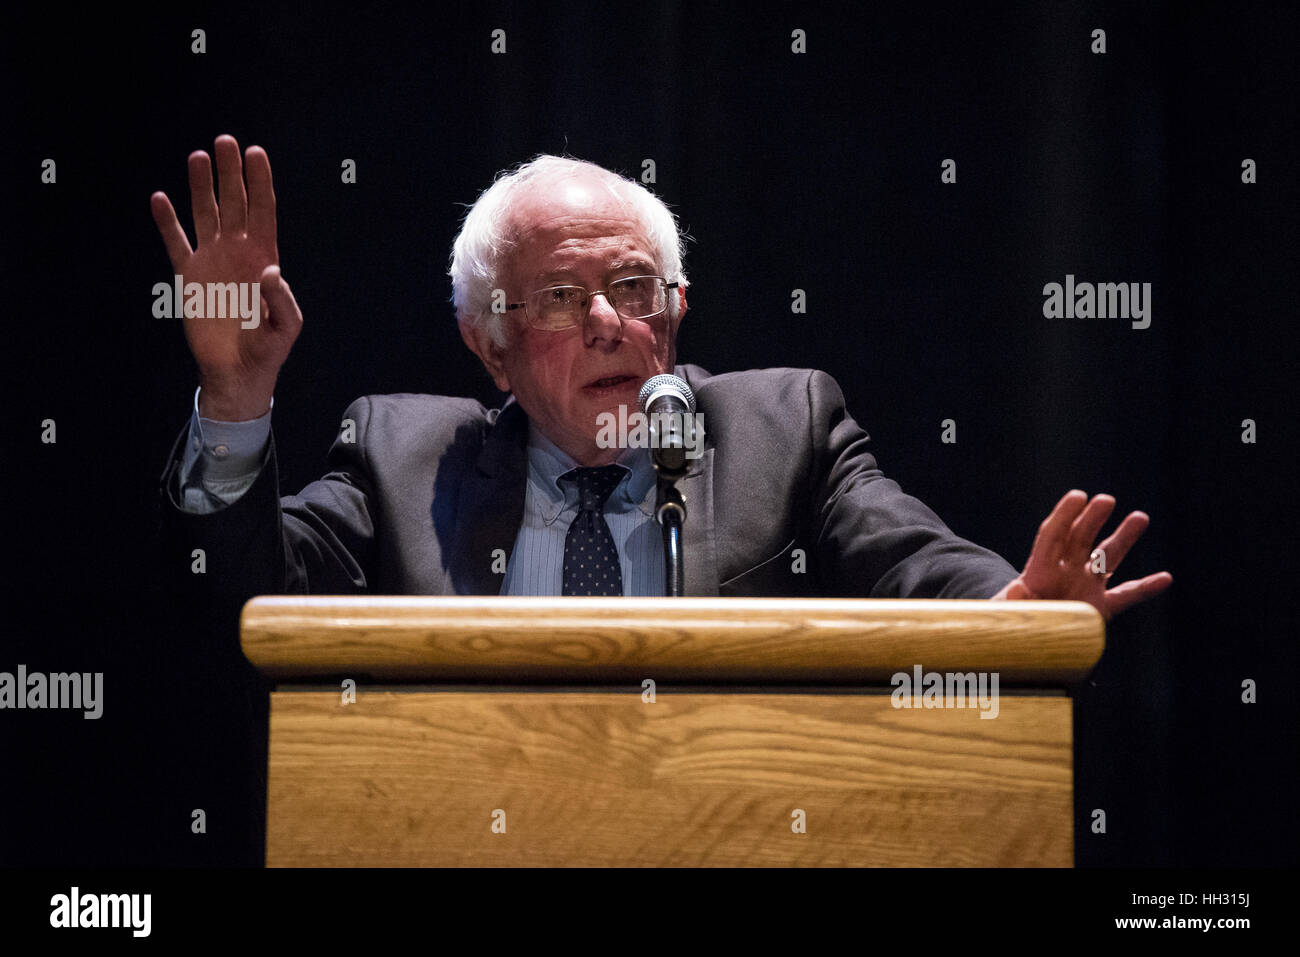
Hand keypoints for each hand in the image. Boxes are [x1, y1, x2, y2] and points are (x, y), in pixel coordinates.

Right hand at [151, 134, 301, 420]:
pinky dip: (168, 222)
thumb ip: (283, 299)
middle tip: (225, 141)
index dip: (259, 182)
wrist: (237, 371)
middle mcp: (238, 251)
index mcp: (265, 257)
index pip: (263, 211)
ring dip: (201, 186)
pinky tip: (161, 199)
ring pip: (205, 214)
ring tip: (199, 156)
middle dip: (230, 173)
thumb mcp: (287, 327)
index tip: (255, 153)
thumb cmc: (268, 348)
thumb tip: (271, 271)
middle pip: (234, 203)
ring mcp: (213, 260)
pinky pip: (176, 242)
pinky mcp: (190, 275)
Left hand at [992, 490, 1171, 620]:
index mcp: (1039, 571)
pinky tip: (1165, 578)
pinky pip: (1125, 596)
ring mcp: (1085, 588)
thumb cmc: (1010, 624)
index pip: (1052, 536)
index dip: (1064, 516)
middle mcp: (1065, 572)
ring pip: (1107, 558)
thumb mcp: (1004, 613)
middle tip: (1105, 500)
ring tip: (1140, 517)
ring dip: (1123, 538)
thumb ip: (1011, 602)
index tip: (1078, 496)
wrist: (1025, 645)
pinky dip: (1145, 588)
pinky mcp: (1099, 609)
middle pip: (1080, 539)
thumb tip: (1016, 589)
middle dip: (1092, 519)